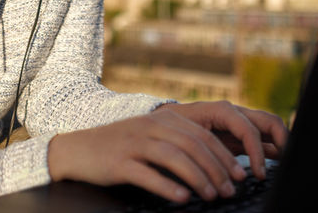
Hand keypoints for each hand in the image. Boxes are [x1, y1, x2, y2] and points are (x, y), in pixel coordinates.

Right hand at [47, 104, 278, 202]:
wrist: (77, 149)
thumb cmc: (120, 148)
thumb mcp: (150, 136)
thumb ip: (177, 143)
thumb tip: (213, 165)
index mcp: (163, 119)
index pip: (202, 135)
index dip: (224, 155)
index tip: (240, 174)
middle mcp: (150, 126)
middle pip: (192, 145)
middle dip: (216, 169)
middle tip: (230, 190)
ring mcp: (134, 143)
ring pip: (174, 157)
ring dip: (197, 178)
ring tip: (212, 196)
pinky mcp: (118, 162)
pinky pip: (147, 174)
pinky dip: (167, 186)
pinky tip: (182, 198)